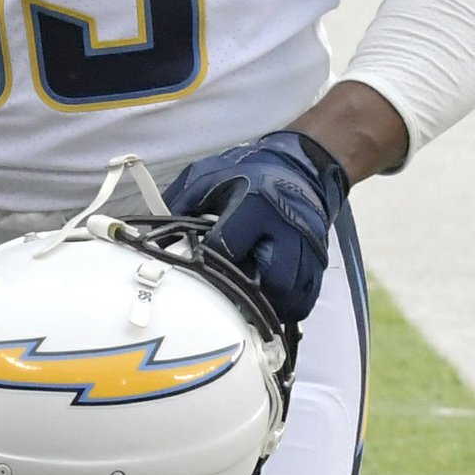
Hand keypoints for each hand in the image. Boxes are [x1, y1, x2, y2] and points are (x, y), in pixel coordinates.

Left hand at [162, 130, 349, 323]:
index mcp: (255, 205)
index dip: (203, 264)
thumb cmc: (249, 171)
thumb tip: (155, 235)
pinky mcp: (319, 261)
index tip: (189, 271)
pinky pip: (305, 298)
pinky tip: (265, 304)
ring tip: (241, 303)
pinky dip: (286, 308)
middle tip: (220, 294)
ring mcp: (307, 248)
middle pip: (266, 280)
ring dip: (264, 305)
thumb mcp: (208, 175)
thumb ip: (181, 202)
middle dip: (240, 292)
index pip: (226, 247)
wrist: (303, 167)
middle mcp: (286, 229)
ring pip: (290, 295)